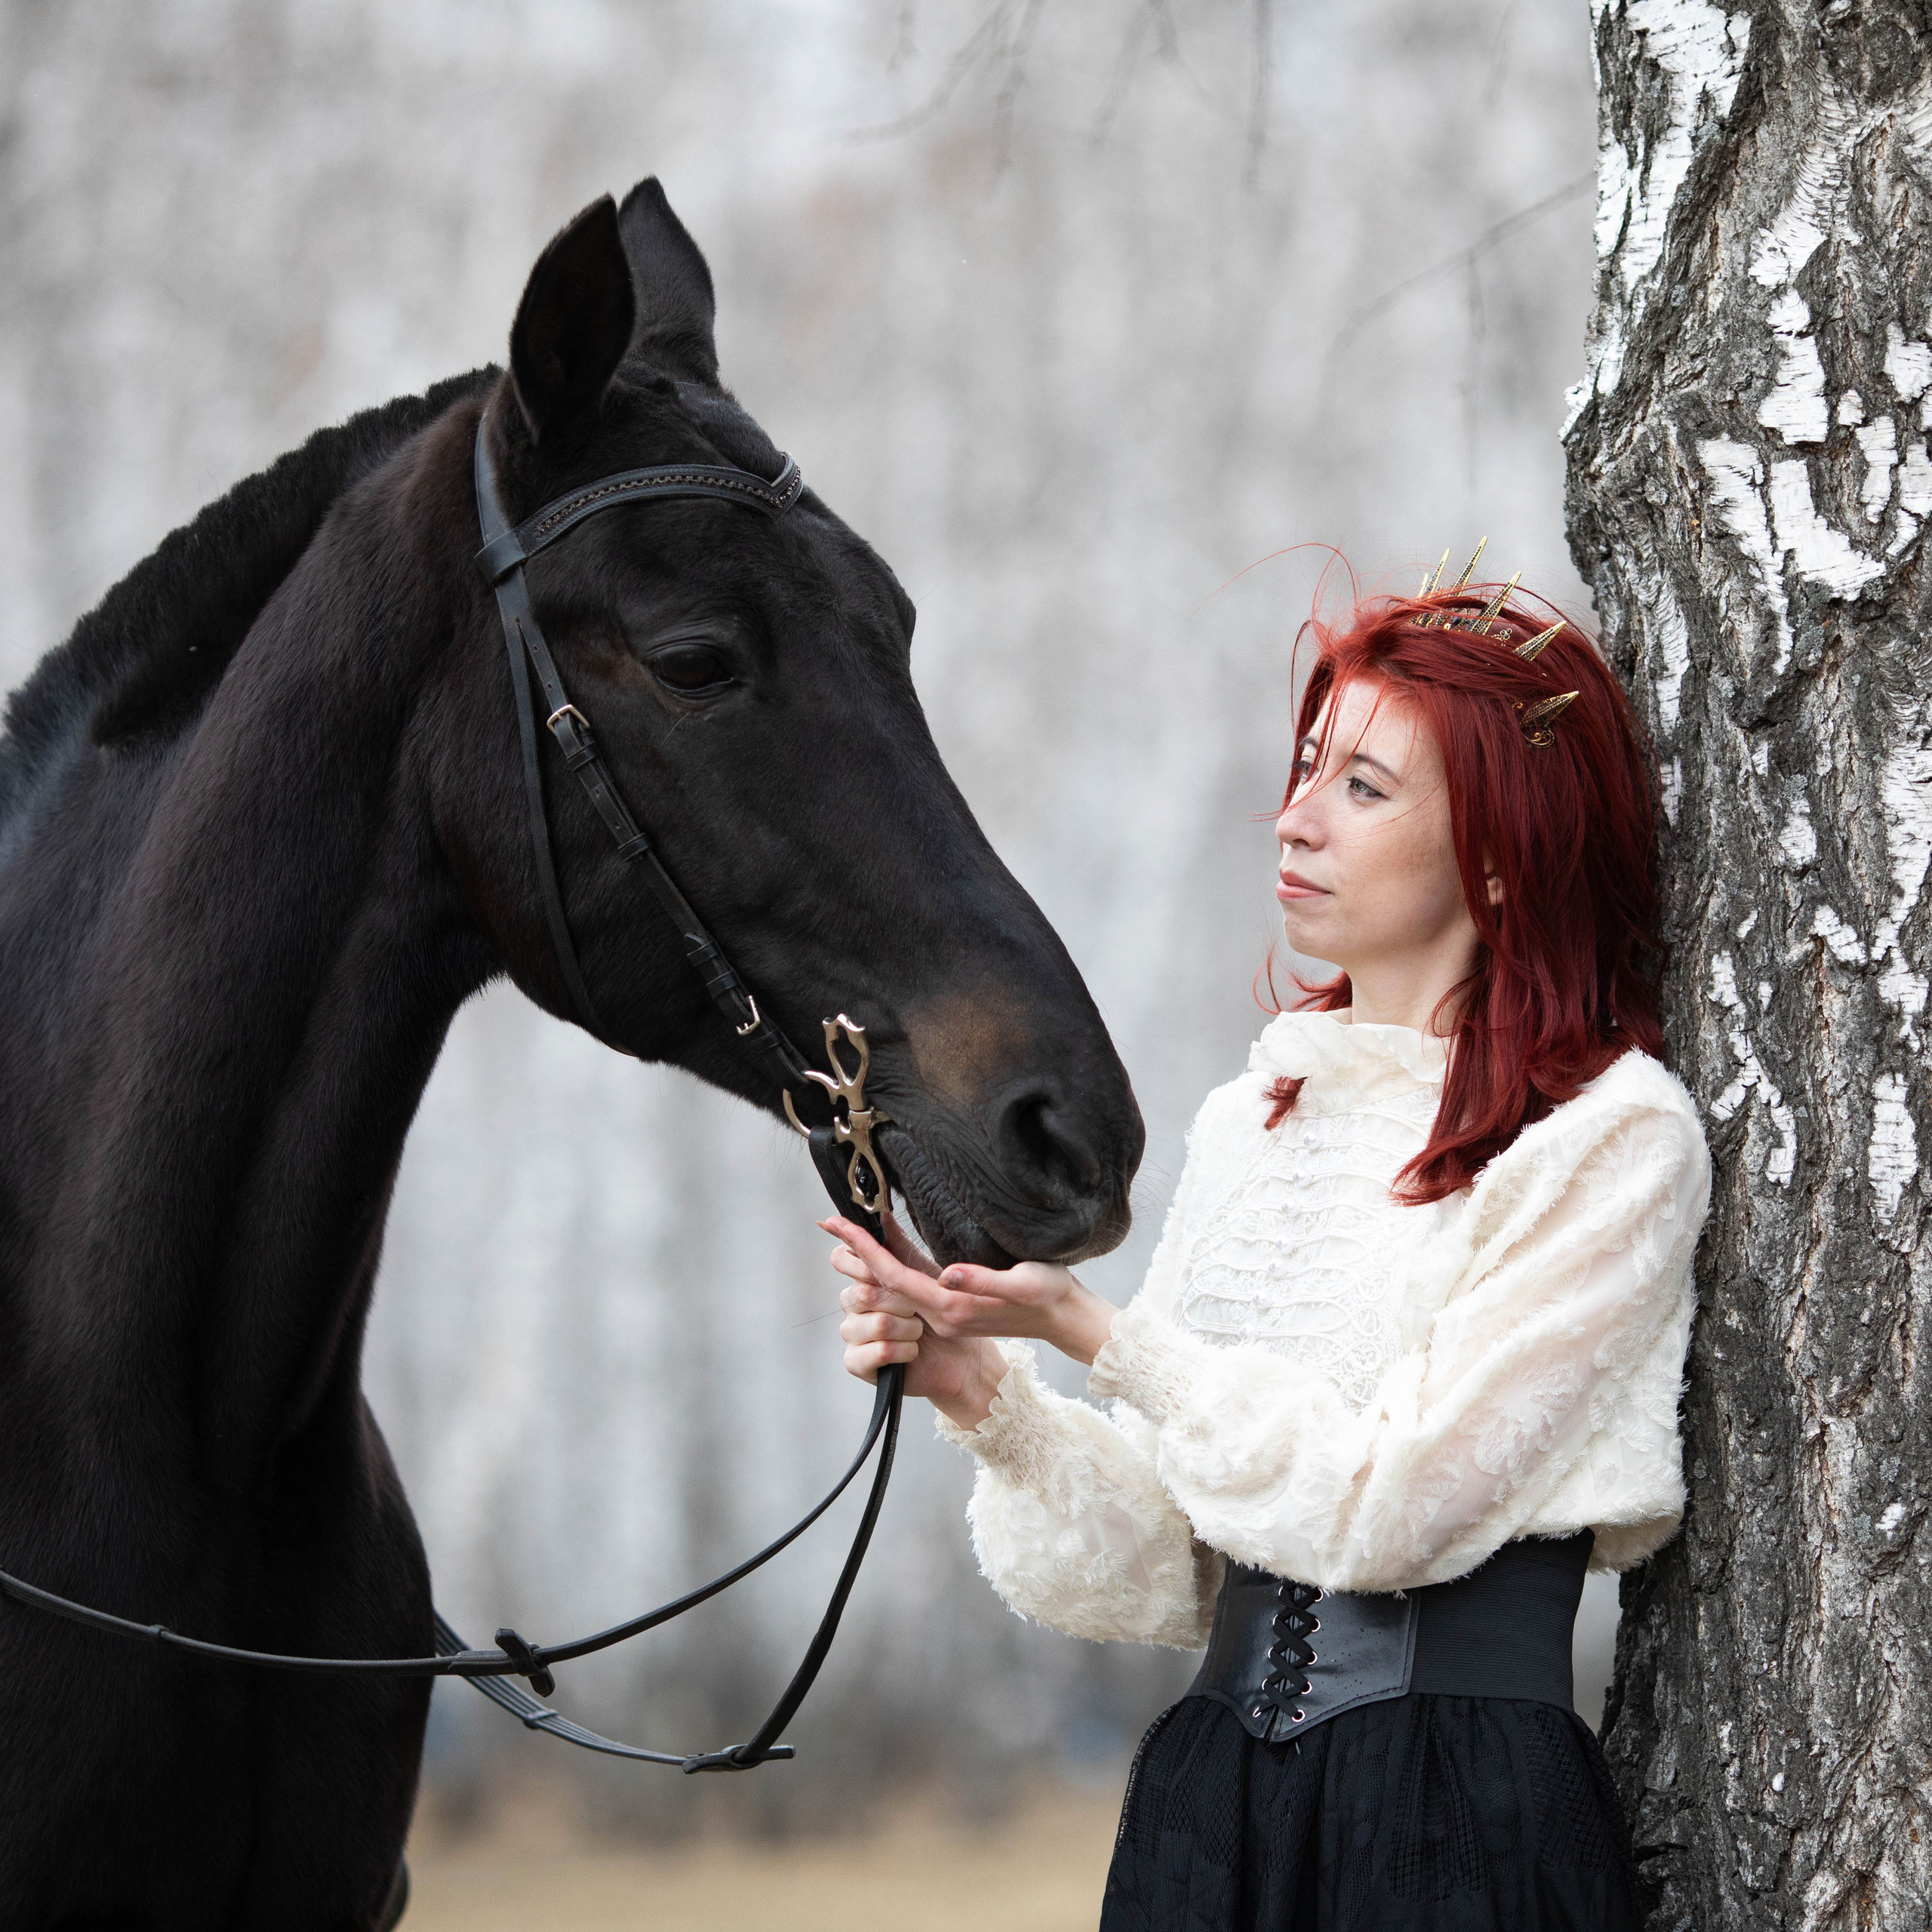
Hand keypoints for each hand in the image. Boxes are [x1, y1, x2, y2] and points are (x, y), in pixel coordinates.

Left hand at [824, 1213, 1117, 1371]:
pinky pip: (914, 1288)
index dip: (865, 1249)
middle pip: (888, 1282)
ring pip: (898, 1286)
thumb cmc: (1048, 1296)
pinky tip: (889, 1246)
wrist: (1065, 1319)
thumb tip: (945, 1273)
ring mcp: (947, 1316)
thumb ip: (982, 1280)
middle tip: (830, 1221)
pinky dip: (895, 1265)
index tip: (839, 1225)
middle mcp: (943, 1316)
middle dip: (858, 1252)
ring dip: (873, 1259)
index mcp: (953, 1308)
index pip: (895, 1276)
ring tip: (850, 1228)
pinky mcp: (955, 1310)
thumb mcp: (1022, 1283)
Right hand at [828, 1212, 1004, 1429]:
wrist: (962, 1362)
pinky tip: (912, 1354)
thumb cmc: (944, 1318)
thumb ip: (898, 1245)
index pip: (847, 1259)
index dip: (853, 1247)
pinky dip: (902, 1352)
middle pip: (857, 1292)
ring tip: (919, 1332)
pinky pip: (873, 1353)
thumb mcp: (926, 1275)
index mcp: (870, 1282)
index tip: (839, 1225)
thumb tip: (879, 1212)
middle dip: (895, 1300)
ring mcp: (855, 1338)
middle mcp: (856, 1308)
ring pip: (869, 1323)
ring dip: (905, 1328)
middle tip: (917, 1309)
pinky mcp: (861, 1365)